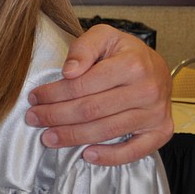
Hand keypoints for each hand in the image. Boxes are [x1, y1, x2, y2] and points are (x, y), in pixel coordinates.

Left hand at [26, 24, 172, 164]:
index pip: (83, 85)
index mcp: (132, 64)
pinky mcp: (161, 132)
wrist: (156, 68)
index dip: (54, 93)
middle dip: (56, 116)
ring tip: (48, 137)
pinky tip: (86, 155)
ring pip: (105, 131)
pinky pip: (134, 151)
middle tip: (34, 118)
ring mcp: (155, 113)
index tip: (35, 97)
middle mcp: (147, 90)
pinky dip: (109, 157)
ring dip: (72, 137)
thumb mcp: (104, 36)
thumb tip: (69, 71)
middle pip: (91, 110)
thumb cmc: (124, 53)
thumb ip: (84, 47)